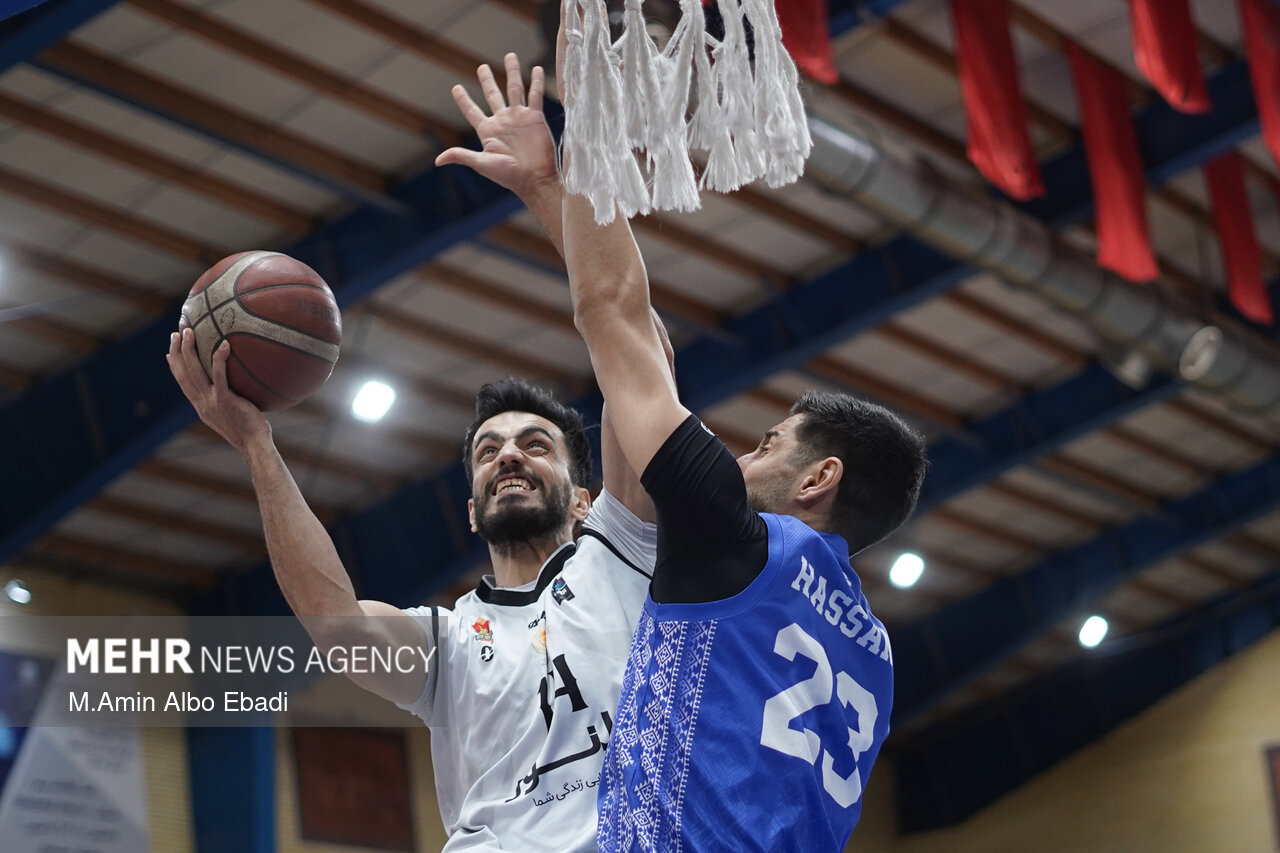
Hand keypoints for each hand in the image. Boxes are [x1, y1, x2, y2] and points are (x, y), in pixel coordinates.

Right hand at [167, 328, 269, 453]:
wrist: (254, 446)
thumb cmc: (250, 430)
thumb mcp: (231, 414)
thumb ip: (227, 400)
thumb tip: (236, 388)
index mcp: (201, 406)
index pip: (182, 383)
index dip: (174, 367)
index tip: (169, 352)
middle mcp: (201, 403)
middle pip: (182, 373)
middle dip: (177, 352)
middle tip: (177, 333)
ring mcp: (211, 402)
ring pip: (194, 372)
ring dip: (189, 350)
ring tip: (189, 331)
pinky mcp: (224, 400)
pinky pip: (220, 376)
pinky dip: (219, 359)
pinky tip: (224, 344)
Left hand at [436, 53, 557, 201]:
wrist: (535, 178)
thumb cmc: (508, 175)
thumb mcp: (482, 164)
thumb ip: (461, 156)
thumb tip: (437, 160)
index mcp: (488, 131)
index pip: (472, 111)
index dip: (463, 100)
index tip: (456, 88)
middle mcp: (502, 121)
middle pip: (493, 94)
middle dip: (487, 80)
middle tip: (482, 66)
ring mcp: (519, 118)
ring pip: (514, 89)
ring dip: (512, 72)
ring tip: (510, 56)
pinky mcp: (535, 118)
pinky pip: (535, 95)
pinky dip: (536, 82)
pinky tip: (537, 69)